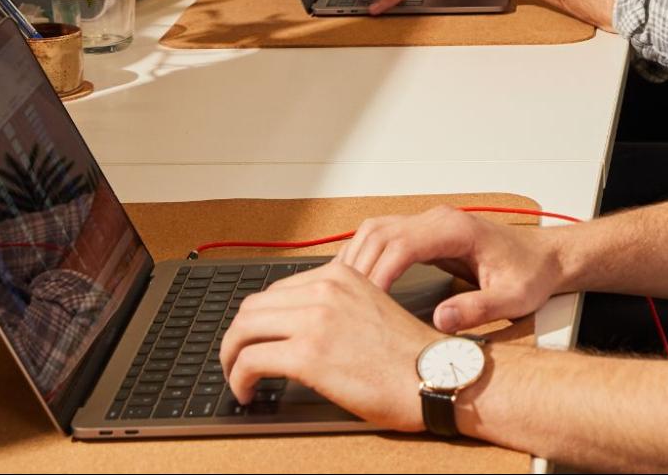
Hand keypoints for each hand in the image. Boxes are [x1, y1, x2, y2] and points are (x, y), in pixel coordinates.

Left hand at [218, 261, 439, 429]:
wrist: (436, 375)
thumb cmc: (410, 356)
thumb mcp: (371, 310)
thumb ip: (336, 308)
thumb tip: (300, 328)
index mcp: (341, 276)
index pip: (275, 290)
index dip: (258, 320)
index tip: (254, 340)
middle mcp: (325, 289)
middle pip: (253, 307)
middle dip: (236, 337)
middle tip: (236, 360)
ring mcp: (316, 320)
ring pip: (243, 330)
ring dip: (231, 356)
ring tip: (237, 377)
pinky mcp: (309, 354)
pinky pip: (250, 361)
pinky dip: (239, 378)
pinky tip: (247, 391)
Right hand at [336, 207, 564, 332]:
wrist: (546, 257)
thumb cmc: (532, 273)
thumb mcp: (514, 298)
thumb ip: (479, 309)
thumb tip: (441, 320)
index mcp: (457, 229)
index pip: (402, 244)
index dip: (379, 273)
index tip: (365, 303)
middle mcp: (439, 220)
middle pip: (380, 233)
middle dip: (358, 268)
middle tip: (343, 306)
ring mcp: (431, 224)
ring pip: (376, 231)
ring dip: (356, 260)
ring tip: (342, 297)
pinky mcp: (426, 235)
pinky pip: (385, 239)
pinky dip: (365, 257)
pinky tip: (356, 284)